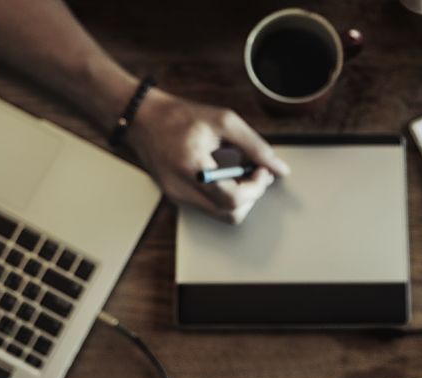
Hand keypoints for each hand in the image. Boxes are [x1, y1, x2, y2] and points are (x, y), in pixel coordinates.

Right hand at [128, 89, 289, 223]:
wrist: (143, 119)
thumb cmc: (180, 116)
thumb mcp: (223, 121)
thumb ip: (255, 146)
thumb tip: (279, 168)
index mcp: (192, 167)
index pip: (234, 199)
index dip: (256, 188)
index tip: (262, 170)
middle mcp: (182, 189)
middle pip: (231, 215)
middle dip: (251, 196)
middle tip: (256, 173)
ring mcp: (178, 197)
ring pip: (222, 216)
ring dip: (240, 198)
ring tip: (241, 173)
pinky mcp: (177, 198)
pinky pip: (209, 208)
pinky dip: (224, 196)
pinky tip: (225, 176)